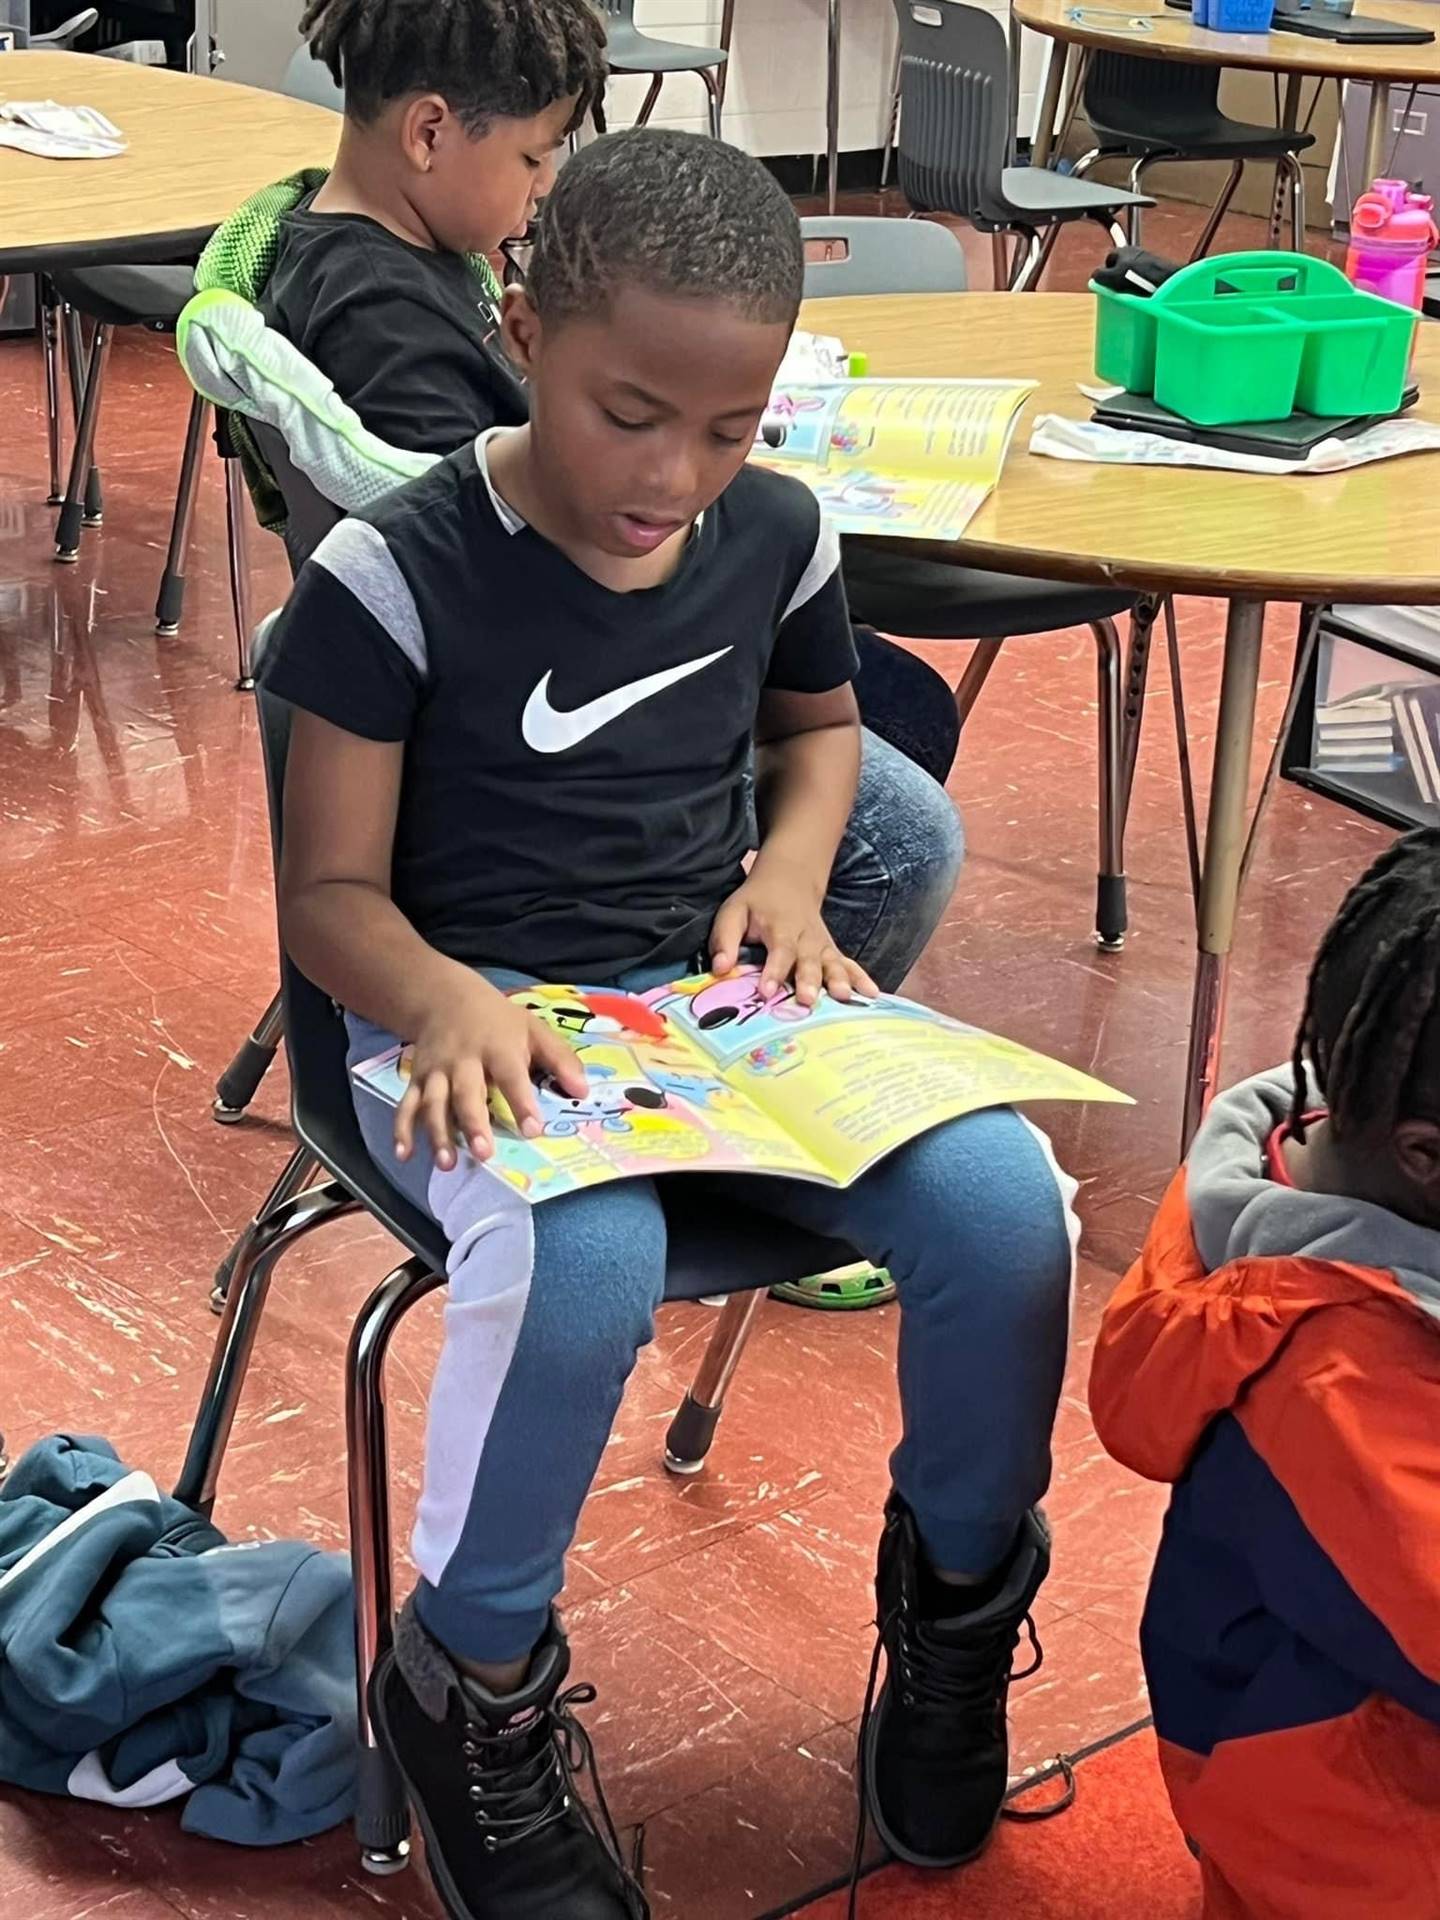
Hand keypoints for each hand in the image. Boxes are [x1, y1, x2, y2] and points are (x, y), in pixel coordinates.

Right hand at [395, 974, 587, 1170]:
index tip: (533, 1129)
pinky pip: (407, 1105)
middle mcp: (463, 1060)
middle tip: (484, 1153)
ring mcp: (436, 1071)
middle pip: (466, 1093)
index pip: (511, 1076)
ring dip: (438, 1133)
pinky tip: (405, 1154)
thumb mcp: (534, 1029)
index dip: (522, 1103)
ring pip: (434, 1103)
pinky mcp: (417, 1079)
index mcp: (497, 1047)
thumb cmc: (498, 1021)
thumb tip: (583, 1091)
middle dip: (473, 1123)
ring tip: (447, 1162)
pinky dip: (402, 1129)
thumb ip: (560, 1059)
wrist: (445, 997)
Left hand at [710, 859, 877, 1008]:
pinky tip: (872, 995)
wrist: (790, 878)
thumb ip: (725, 939)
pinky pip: (849, 964)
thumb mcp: (733, 911)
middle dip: (808, 980)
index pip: (778, 950)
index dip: (773, 970)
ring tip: (844, 997)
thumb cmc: (757, 901)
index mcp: (780, 927)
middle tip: (806, 1000)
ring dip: (839, 980)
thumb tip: (719, 969)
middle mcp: (805, 936)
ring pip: (832, 962)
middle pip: (809, 959)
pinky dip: (861, 978)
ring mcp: (823, 944)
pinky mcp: (832, 951)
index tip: (766, 991)